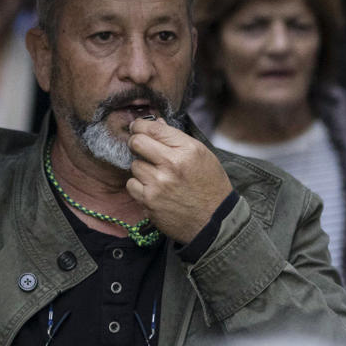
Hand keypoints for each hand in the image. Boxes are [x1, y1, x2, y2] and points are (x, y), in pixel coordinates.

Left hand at [124, 119, 232, 243]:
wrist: (214, 222)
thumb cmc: (210, 186)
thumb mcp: (202, 156)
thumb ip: (177, 139)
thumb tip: (157, 123)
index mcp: (187, 150)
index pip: (153, 128)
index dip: (141, 125)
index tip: (138, 127)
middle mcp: (171, 165)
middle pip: (136, 143)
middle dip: (136, 142)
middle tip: (140, 146)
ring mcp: (158, 185)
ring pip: (134, 165)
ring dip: (142, 167)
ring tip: (157, 174)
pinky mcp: (149, 202)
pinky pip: (131, 185)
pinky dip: (139, 185)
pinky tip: (152, 188)